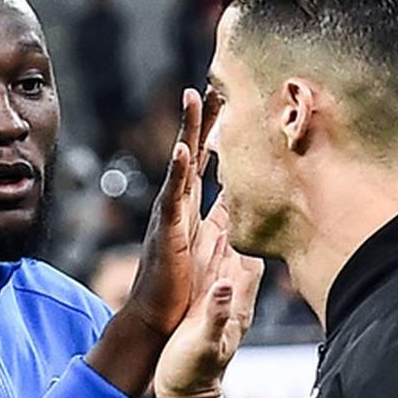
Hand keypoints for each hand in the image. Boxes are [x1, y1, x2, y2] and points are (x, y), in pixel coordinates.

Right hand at [85, 87, 220, 397]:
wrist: (158, 317)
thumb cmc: (182, 287)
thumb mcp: (211, 247)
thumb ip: (223, 224)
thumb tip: (240, 206)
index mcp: (190, 205)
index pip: (204, 158)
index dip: (213, 129)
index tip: (224, 97)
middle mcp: (179, 202)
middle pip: (192, 149)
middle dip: (201, 116)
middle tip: (210, 81)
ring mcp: (171, 212)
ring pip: (181, 162)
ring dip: (188, 128)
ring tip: (193, 96)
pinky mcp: (167, 229)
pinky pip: (173, 194)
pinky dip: (177, 170)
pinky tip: (182, 148)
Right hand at [154, 198, 263, 397]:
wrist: (186, 392)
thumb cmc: (195, 372)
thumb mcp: (204, 346)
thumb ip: (217, 316)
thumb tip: (224, 286)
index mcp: (236, 299)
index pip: (249, 252)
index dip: (249, 223)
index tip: (249, 191)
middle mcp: (232, 289)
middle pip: (239, 242)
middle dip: (240, 210)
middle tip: (239, 172)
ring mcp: (219, 290)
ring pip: (224, 246)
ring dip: (224, 218)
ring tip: (225, 183)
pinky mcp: (206, 295)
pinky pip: (209, 259)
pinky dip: (209, 237)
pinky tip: (206, 221)